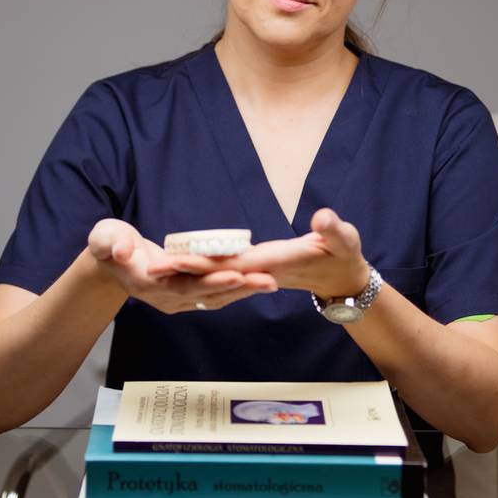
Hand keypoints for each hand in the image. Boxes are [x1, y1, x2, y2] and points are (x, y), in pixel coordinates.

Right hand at [87, 219, 277, 312]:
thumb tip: (120, 251)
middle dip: (238, 287)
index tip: (235, 273)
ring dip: (243, 291)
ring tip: (271, 282)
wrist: (110, 264)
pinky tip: (256, 283)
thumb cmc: (109, 245)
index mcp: (149, 283)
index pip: (184, 284)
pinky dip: (236, 290)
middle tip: (268, 280)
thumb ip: (111, 243)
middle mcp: (166, 297)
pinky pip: (214, 295)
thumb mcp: (104, 238)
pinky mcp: (186, 296)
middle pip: (207, 294)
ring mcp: (177, 300)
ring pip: (214, 297)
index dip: (210, 280)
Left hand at [166, 208, 369, 298]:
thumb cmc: (345, 256)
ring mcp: (256, 273)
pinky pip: (223, 272)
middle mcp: (260, 271)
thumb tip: (323, 218)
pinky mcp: (255, 271)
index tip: (177, 258)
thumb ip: (335, 230)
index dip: (205, 262)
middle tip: (150, 266)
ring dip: (186, 272)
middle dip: (183, 269)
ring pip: (215, 274)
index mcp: (276, 263)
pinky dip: (201, 269)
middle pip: (215, 271)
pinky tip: (182, 262)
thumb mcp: (346, 240)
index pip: (232, 264)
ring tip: (155, 265)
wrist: (344, 279)